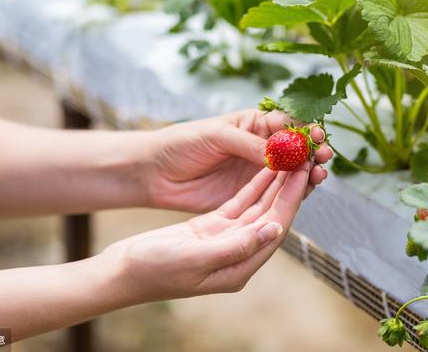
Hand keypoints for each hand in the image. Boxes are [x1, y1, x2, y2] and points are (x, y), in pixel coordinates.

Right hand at [100, 165, 309, 301]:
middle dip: (289, 187)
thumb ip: (237, 245)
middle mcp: (238, 253)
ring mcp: (225, 239)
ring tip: (290, 157)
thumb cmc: (153, 269)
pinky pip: (240, 203)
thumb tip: (274, 229)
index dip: (292, 199)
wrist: (122, 271)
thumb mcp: (196, 258)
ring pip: (258, 206)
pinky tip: (265, 168)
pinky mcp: (212, 227)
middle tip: (305, 158)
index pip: (275, 228)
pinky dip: (253, 185)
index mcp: (239, 267)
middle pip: (272, 215)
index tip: (305, 173)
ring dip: (274, 183)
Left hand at [144, 109, 331, 212]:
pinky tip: (305, 189)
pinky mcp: (250, 195)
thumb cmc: (182, 143)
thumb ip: (248, 144)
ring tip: (318, 174)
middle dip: (313, 152)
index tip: (318, 136)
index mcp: (254, 124)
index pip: (288, 123)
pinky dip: (294, 192)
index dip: (306, 129)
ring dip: (308, 172)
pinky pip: (277, 193)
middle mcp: (261, 147)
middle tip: (324, 157)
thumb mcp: (216, 136)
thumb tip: (281, 154)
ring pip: (292, 172)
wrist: (156, 172)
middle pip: (297, 149)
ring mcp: (258, 172)